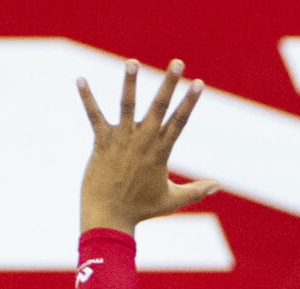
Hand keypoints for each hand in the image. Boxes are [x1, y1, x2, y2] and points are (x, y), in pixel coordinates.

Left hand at [77, 59, 217, 234]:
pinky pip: (94, 115)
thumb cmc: (142, 209)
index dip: (190, 102)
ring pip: (127, 105)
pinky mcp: (102, 141)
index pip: (180, 121)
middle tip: (177, 63)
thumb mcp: (173, 200)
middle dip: (169, 84)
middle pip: (159, 107)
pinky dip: (87, 98)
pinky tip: (81, 79)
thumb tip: (218, 185)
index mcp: (161, 152)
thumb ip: (197, 190)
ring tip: (132, 61)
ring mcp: (121, 140)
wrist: (109, 215)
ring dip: (130, 82)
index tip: (198, 84)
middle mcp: (143, 141)